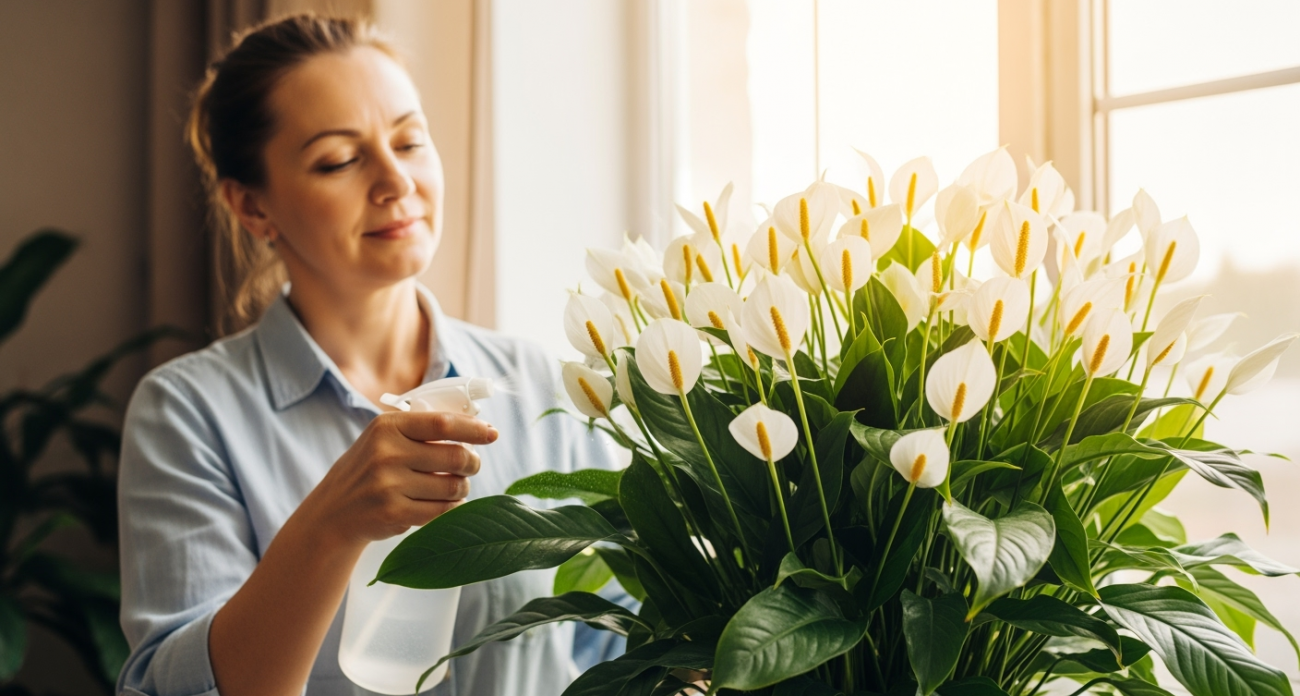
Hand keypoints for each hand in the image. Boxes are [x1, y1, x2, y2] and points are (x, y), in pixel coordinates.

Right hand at [299, 410, 498, 549]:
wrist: (333, 513)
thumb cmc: (369, 470)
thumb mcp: (384, 439)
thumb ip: (422, 429)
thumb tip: (476, 425)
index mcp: (387, 426)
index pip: (443, 423)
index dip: (474, 429)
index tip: (493, 434)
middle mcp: (387, 453)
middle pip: (455, 456)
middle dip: (472, 463)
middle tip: (472, 465)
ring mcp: (389, 485)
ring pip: (453, 486)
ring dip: (463, 487)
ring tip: (456, 486)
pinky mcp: (394, 513)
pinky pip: (442, 511)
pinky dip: (451, 508)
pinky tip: (445, 504)